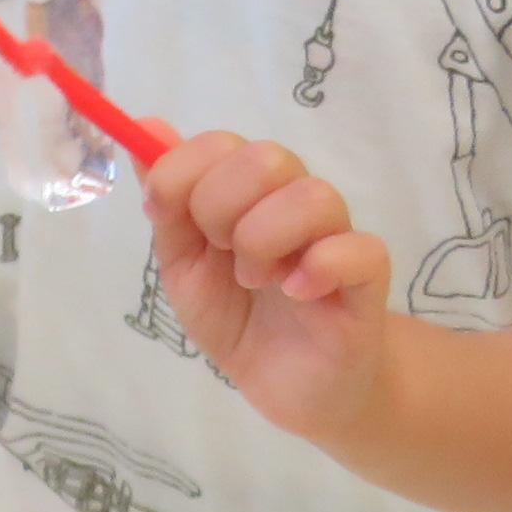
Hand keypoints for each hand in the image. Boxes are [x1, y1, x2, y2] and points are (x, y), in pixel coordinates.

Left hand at [140, 130, 395, 442]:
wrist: (288, 385)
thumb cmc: (236, 316)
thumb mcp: (182, 263)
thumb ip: (167, 199)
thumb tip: (144, 126)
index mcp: (247, 191)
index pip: (222, 143)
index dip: (183, 171)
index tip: (164, 214)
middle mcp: (294, 201)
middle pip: (268, 158)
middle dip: (221, 205)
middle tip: (221, 251)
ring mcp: (336, 237)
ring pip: (314, 196)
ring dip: (265, 240)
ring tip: (255, 280)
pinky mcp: (368, 280)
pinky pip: (360, 249)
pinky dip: (319, 267)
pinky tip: (296, 293)